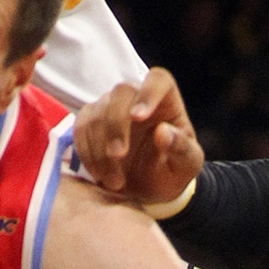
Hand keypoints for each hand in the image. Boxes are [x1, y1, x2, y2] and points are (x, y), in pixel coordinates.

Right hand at [73, 70, 202, 206]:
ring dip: (101, 148)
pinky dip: (87, 152)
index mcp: (166, 100)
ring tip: (115, 182)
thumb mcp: (187, 166)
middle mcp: (137, 97)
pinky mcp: (91, 121)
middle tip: (119, 155)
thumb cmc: (173, 169)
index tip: (139, 117)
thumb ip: (182, 148)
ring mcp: (111, 106)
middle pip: (121, 92)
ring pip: (97, 112)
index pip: (158, 80)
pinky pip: (81, 128)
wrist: (151, 188)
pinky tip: (100, 175)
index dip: (148, 93)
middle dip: (116, 124)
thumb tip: (163, 132)